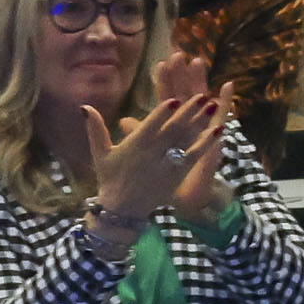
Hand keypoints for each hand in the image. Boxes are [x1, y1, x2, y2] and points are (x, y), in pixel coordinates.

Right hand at [79, 55, 230, 228]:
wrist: (122, 208)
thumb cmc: (110, 177)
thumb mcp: (100, 153)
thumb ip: (95, 129)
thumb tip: (84, 106)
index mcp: (134, 146)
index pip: (151, 126)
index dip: (163, 113)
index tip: (175, 98)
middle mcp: (152, 154)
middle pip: (173, 130)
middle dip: (188, 112)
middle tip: (201, 95)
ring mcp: (167, 164)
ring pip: (186, 139)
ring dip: (200, 122)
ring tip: (211, 104)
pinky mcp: (177, 174)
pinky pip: (195, 156)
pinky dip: (207, 143)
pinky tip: (219, 130)